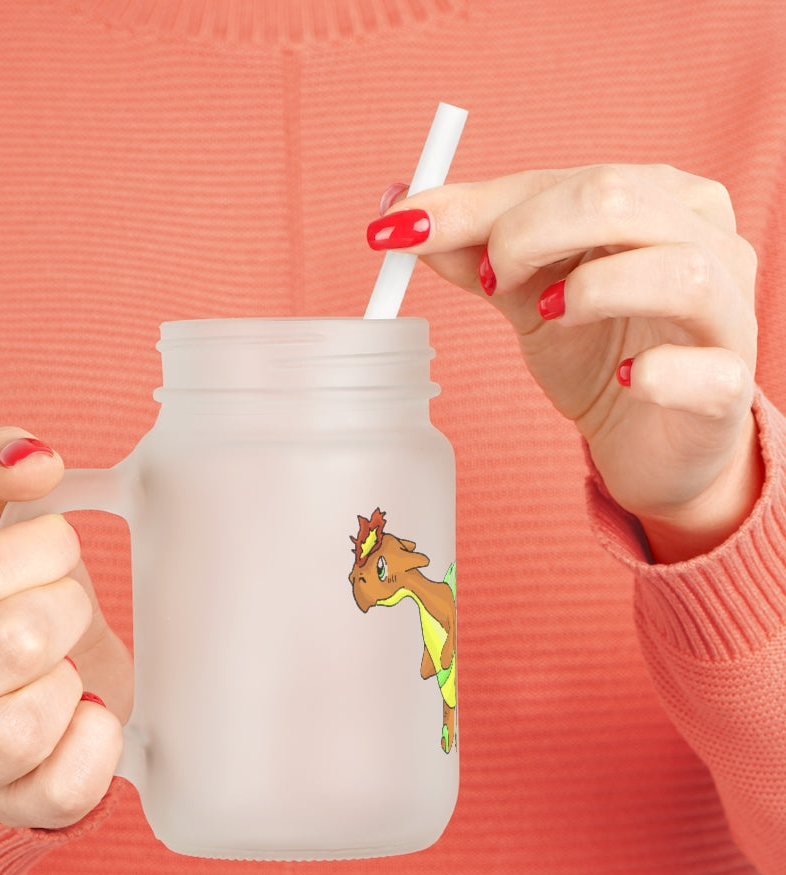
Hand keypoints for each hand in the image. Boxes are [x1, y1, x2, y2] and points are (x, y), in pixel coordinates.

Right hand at [0, 428, 131, 828]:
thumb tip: (33, 454)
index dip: (44, 550)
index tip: (57, 550)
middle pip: (13, 643)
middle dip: (66, 609)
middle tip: (66, 609)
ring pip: (26, 724)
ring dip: (71, 679)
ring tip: (66, 666)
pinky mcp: (10, 809)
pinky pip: (66, 787)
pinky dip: (97, 740)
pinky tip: (86, 711)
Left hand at [369, 165, 761, 561]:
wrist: (649, 439)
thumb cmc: (596, 351)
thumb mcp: (526, 295)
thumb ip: (473, 252)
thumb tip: (398, 211)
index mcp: (655, 199)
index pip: (562, 180)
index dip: (476, 205)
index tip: (401, 229)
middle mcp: (704, 239)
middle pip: (618, 199)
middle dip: (527, 233)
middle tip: (488, 281)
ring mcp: (727, 312)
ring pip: (678, 270)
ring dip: (592, 290)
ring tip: (548, 316)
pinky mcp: (729, 385)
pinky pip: (706, 370)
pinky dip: (658, 373)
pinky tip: (625, 380)